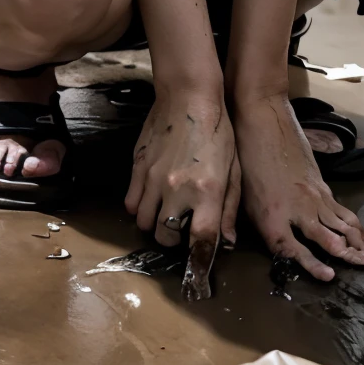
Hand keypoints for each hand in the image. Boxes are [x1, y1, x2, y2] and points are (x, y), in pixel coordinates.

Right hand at [125, 90, 239, 292]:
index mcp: (207, 192)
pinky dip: (138, 208)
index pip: (200, 241)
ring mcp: (152, 180)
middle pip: (166, 237)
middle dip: (174, 239)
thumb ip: (230, 208)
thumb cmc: (218, 130)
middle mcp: (177, 190)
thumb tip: (227, 241)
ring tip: (165, 214)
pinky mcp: (137, 168)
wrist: (188, 96)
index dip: (199, 260)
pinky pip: (130, 203)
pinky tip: (150, 199)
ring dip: (155, 224)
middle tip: (182, 229)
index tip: (199, 268)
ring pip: (143, 223)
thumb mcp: (234, 170)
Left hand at [233, 94, 363, 281]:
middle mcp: (298, 208)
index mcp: (272, 215)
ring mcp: (314, 196)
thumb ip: (235, 222)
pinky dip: (355, 226)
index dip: (312, 266)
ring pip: (342, 224)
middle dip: (350, 256)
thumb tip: (228, 243)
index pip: (293, 249)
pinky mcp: (321, 185)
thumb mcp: (237, 193)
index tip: (329, 277)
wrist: (262, 119)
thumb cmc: (245, 156)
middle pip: (329, 239)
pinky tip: (363, 235)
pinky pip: (341, 210)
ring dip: (359, 243)